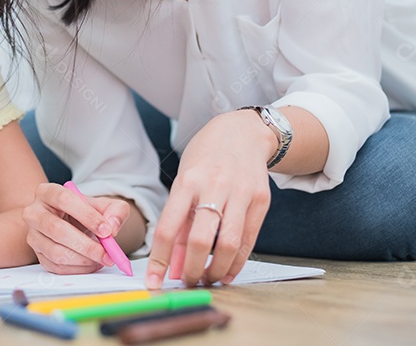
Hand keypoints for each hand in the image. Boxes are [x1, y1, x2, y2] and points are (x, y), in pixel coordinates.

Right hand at [22, 183, 130, 273]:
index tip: (106, 230)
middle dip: (86, 245)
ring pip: (56, 252)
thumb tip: (112, 227)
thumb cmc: (85, 212)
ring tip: (101, 259)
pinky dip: (78, 269)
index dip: (87, 216)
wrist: (71, 223)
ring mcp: (33, 235)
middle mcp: (34, 212)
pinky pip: (56, 267)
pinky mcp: (37, 254)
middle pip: (57, 230)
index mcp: (47, 192)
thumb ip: (115, 210)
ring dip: (83, 260)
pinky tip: (91, 264)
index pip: (64, 200)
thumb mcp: (104, 205)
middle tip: (107, 254)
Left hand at [146, 109, 273, 287]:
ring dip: (216, 271)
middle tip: (186, 283)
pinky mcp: (261, 200)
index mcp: (187, 181)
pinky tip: (227, 272)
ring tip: (207, 280)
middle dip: (192, 270)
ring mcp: (241, 193)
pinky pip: (249, 240)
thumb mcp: (184, 181)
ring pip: (229, 245)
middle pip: (201, 240)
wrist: (242, 132)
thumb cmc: (205, 158)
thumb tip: (174, 264)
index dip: (160, 260)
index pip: (169, 228)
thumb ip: (181, 221)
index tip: (154, 282)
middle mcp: (214, 186)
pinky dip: (237, 262)